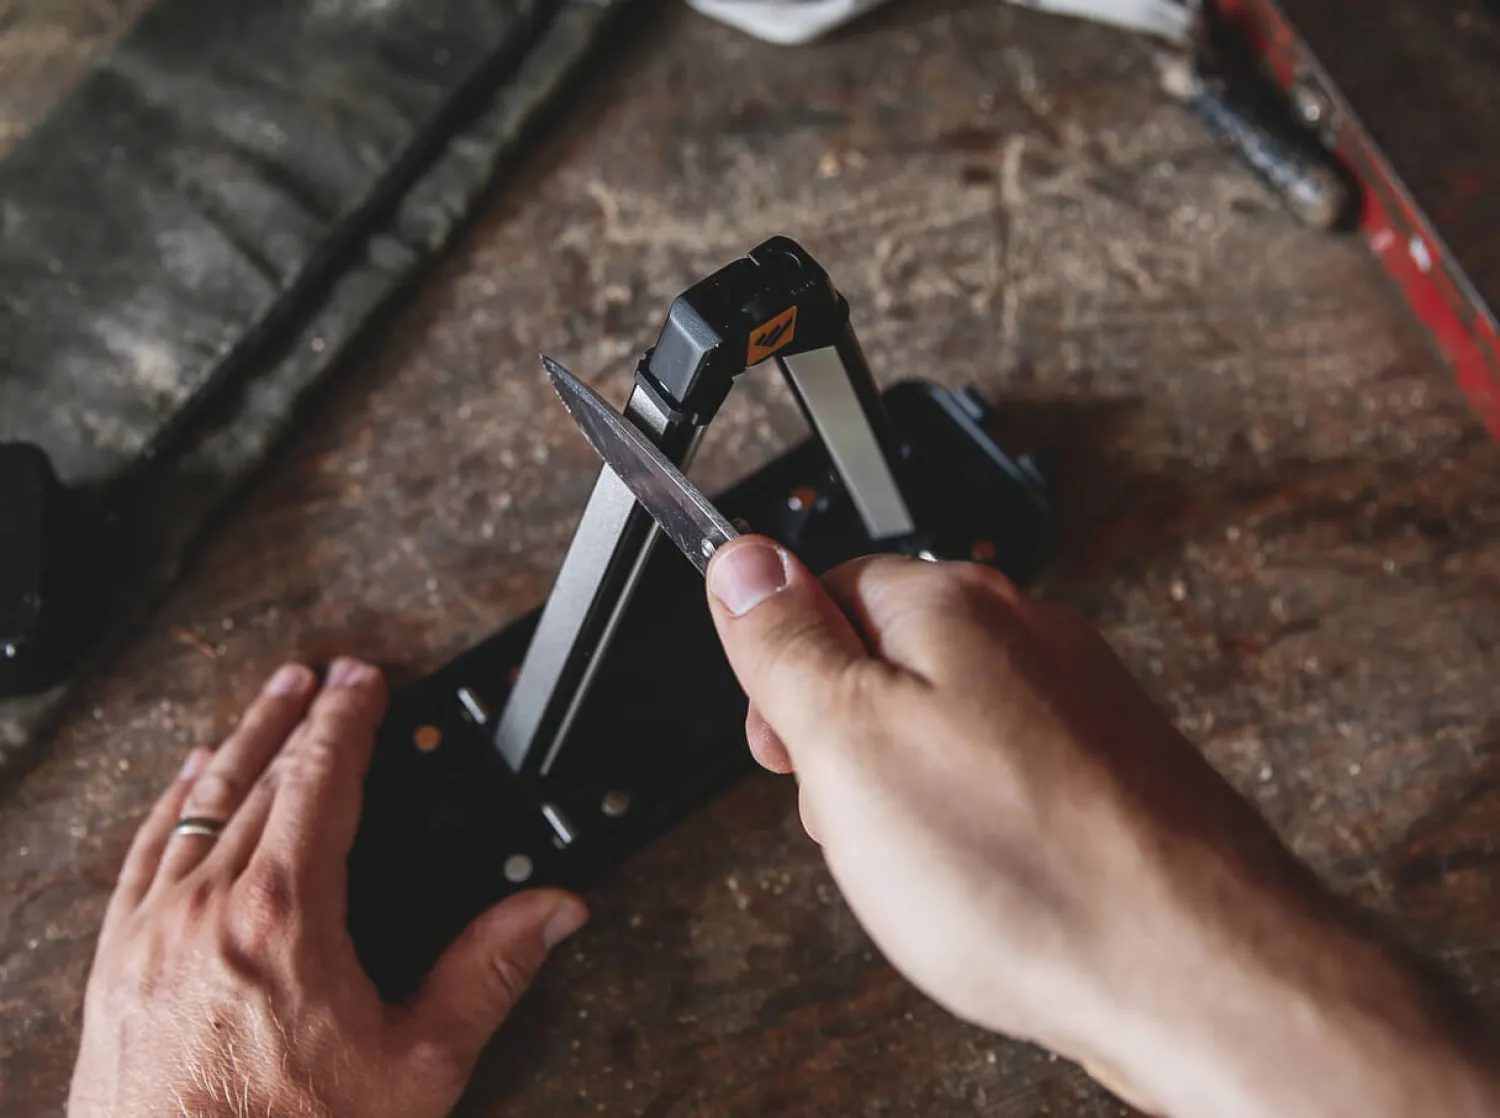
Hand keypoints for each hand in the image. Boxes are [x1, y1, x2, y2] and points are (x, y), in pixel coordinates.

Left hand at [69, 659, 587, 1117]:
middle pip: (260, 776)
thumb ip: (488, 974)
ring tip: (266, 700)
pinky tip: (184, 784)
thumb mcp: (417, 1066)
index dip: (348, 720)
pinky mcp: (115, 967)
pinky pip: (142, 857)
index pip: (323, 779)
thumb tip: (552, 912)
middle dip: (299, 717)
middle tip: (325, 676)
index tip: (364, 681)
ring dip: (237, 742)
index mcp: (286, 915)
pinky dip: (169, 806)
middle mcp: (209, 906)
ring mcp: (151, 932)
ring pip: (198, 804)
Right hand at [704, 538, 1499, 1117]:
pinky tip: (987, 884)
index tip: (782, 745)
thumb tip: (742, 561)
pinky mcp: (1108, 772)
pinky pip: (1002, 785)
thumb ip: (784, 641)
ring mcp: (1076, 704)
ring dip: (908, 798)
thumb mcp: (846, 741)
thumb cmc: (1026, 867)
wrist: (1196, 971)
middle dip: (847, 747)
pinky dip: (976, 831)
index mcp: (951, 604)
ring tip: (929, 867)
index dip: (783, 675)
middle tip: (855, 819)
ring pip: (941, 733)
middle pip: (882, 663)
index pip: (822, 590)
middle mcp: (1025, 635)